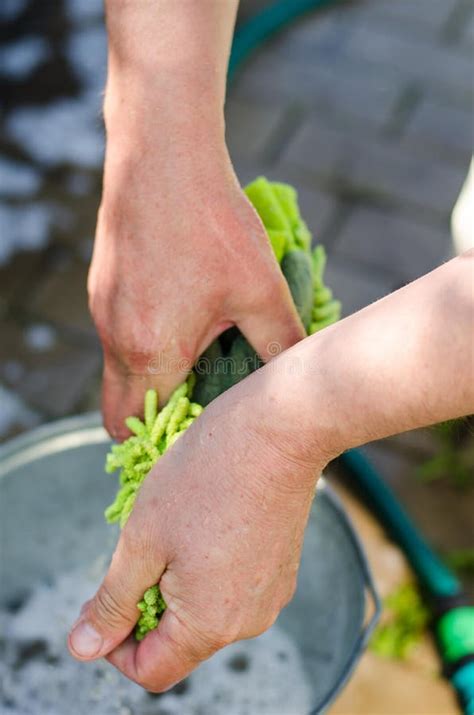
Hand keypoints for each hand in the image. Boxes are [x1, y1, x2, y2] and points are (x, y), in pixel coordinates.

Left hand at [68, 365, 327, 690]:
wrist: (279, 429)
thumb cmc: (205, 477)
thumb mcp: (142, 539)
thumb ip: (113, 602)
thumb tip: (85, 648)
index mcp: (211, 624)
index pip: (151, 670)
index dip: (115, 643)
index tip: (105, 596)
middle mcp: (249, 621)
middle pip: (180, 640)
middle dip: (148, 603)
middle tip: (142, 545)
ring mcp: (271, 593)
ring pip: (206, 610)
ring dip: (178, 581)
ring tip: (177, 525)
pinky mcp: (281, 567)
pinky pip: (233, 585)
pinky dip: (209, 566)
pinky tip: (205, 518)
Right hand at [89, 139, 303, 439]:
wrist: (163, 152)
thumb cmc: (212, 221)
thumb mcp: (260, 289)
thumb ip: (282, 344)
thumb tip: (301, 378)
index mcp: (149, 350)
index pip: (140, 426)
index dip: (170, 437)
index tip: (203, 429)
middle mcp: (113, 338)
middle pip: (121, 409)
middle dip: (157, 417)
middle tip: (202, 400)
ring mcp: (101, 310)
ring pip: (120, 371)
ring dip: (155, 375)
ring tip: (202, 352)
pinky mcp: (101, 286)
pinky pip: (118, 336)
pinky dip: (146, 344)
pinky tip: (183, 311)